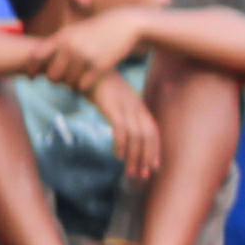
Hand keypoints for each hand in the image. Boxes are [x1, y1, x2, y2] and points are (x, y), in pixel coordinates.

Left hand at [37, 5, 148, 83]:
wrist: (126, 24)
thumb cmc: (98, 29)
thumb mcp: (75, 31)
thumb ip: (58, 43)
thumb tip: (37, 59)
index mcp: (62, 37)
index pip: (36, 56)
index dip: (32, 69)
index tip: (33, 77)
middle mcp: (71, 46)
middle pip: (53, 76)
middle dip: (57, 80)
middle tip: (64, 79)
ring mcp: (85, 56)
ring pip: (69, 83)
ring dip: (72, 84)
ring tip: (79, 77)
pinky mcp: (100, 66)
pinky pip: (83, 86)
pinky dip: (84, 85)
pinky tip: (90, 78)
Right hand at [91, 73, 157, 189]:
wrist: (89, 68)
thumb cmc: (102, 87)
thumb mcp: (117, 101)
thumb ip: (124, 115)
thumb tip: (125, 134)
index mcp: (139, 107)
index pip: (153, 132)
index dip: (155, 150)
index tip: (154, 167)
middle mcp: (136, 107)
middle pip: (148, 136)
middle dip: (147, 158)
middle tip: (143, 176)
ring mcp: (125, 107)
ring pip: (136, 136)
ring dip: (134, 156)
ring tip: (130, 172)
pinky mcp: (112, 107)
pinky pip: (120, 129)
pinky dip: (121, 144)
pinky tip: (118, 155)